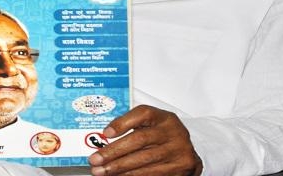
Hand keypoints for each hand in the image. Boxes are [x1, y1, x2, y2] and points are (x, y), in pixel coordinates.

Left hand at [88, 105, 202, 175]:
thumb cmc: (164, 138)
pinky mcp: (179, 169)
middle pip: (140, 140)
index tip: (105, 133)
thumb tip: (104, 137)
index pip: (143, 113)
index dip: (122, 122)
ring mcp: (177, 152)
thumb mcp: (153, 126)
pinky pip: (150, 174)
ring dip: (119, 169)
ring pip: (143, 161)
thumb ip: (132, 126)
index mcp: (165, 118)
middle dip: (114, 152)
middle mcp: (173, 132)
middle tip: (96, 159)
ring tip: (102, 171)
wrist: (186, 155)